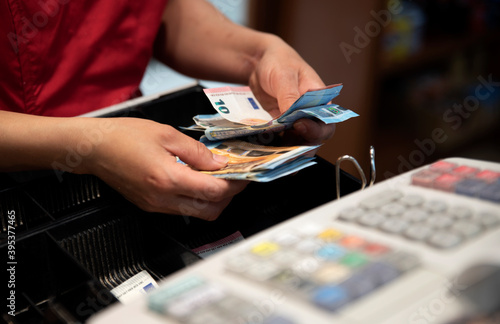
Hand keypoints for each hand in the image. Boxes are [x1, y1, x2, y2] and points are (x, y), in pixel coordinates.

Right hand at [79, 118, 247, 219]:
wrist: (94, 148)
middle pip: (210, 210)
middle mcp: (163, 198)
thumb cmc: (124, 136)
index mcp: (168, 179)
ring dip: (213, 199)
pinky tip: (198, 180)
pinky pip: (182, 208)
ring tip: (218, 177)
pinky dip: (197, 198)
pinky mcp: (151, 206)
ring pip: (198, 212)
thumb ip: (198, 151)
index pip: (214, 192)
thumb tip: (220, 162)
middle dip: (229, 196)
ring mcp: (156, 205)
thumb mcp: (167, 134)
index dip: (234, 184)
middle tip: (236, 177)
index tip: (243, 173)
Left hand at [248, 36, 335, 144]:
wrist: (260, 62)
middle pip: (312, 138)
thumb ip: (290, 96)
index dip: (316, 129)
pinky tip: (264, 149)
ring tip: (273, 155)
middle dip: (301, 147)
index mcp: (320, 100)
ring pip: (296, 142)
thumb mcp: (284, 76)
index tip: (299, 126)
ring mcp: (295, 121)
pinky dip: (274, 145)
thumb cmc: (279, 62)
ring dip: (286, 150)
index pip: (326, 122)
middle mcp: (310, 114)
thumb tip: (293, 118)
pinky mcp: (281, 125)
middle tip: (285, 151)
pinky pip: (280, 139)